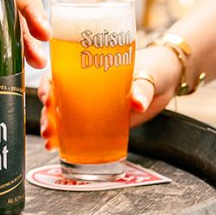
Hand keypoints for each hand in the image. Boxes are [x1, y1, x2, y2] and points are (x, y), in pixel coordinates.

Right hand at [38, 46, 181, 150]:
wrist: (169, 79)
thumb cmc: (154, 66)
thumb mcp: (148, 73)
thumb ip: (142, 87)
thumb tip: (138, 103)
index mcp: (90, 67)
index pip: (60, 72)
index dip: (48, 84)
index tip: (46, 97)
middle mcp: (85, 86)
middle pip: (57, 98)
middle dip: (47, 114)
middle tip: (48, 128)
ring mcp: (92, 104)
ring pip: (63, 115)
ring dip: (53, 128)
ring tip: (50, 143)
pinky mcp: (102, 121)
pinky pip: (79, 129)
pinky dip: (66, 139)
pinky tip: (57, 148)